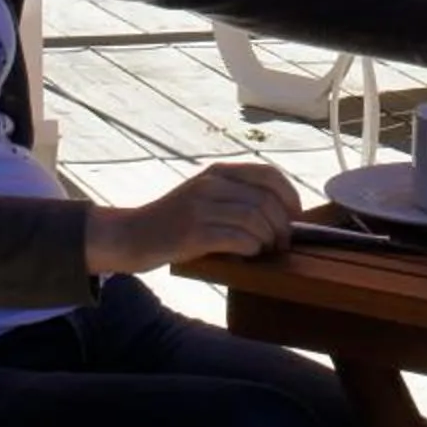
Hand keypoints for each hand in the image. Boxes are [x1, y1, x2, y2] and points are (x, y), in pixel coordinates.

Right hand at [86, 160, 298, 272]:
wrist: (132, 235)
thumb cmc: (174, 221)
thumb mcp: (204, 195)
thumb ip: (236, 195)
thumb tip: (284, 213)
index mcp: (217, 172)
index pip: (269, 175)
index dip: (290, 196)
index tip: (294, 217)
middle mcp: (210, 184)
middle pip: (266, 201)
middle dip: (282, 226)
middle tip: (281, 244)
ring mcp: (201, 208)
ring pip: (255, 220)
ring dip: (267, 240)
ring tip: (264, 251)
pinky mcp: (194, 233)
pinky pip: (239, 239)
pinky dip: (251, 249)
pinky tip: (247, 255)